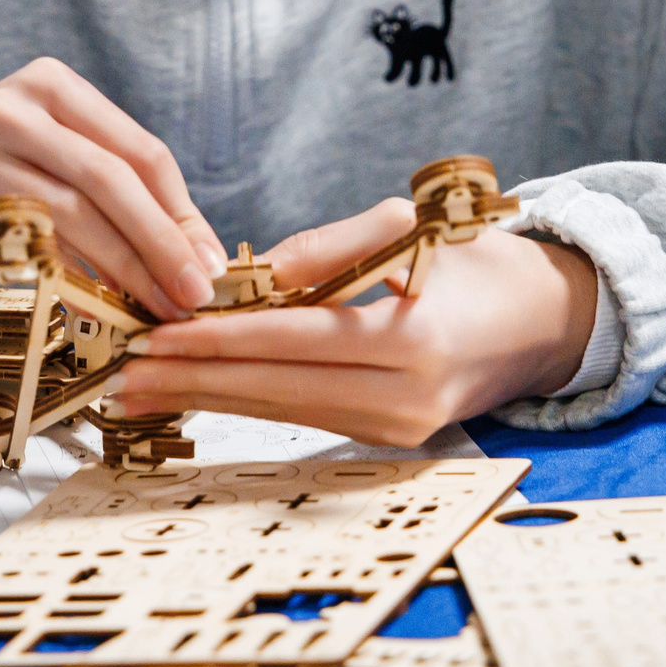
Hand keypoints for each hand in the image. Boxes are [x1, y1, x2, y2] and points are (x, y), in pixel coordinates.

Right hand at [0, 58, 225, 318]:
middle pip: (110, 181)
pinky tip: (97, 306)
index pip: (139, 151)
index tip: (210, 261)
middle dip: (162, 243)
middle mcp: (15, 110)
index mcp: (52, 86)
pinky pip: (21, 248)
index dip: (182, 211)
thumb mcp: (45, 142)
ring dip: (122, 269)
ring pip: (70, 217)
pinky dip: (67, 281)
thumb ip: (109, 180)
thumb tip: (190, 250)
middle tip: (195, 292)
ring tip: (155, 307)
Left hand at [106, 199, 601, 444]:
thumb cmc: (473, 261)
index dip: (218, 339)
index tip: (157, 333)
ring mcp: (402, 427)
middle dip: (195, 378)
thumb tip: (248, 275)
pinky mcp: (393, 440)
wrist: (540, 321)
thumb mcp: (407, 226)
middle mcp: (407, 394)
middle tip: (124, 372)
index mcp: (412, 335)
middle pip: (277, 387)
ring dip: (210, 398)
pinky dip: (252, 403)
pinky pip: (309, 417)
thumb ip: (328, 247)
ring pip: (284, 411)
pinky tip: (204, 392)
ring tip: (145, 390)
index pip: (291, 338)